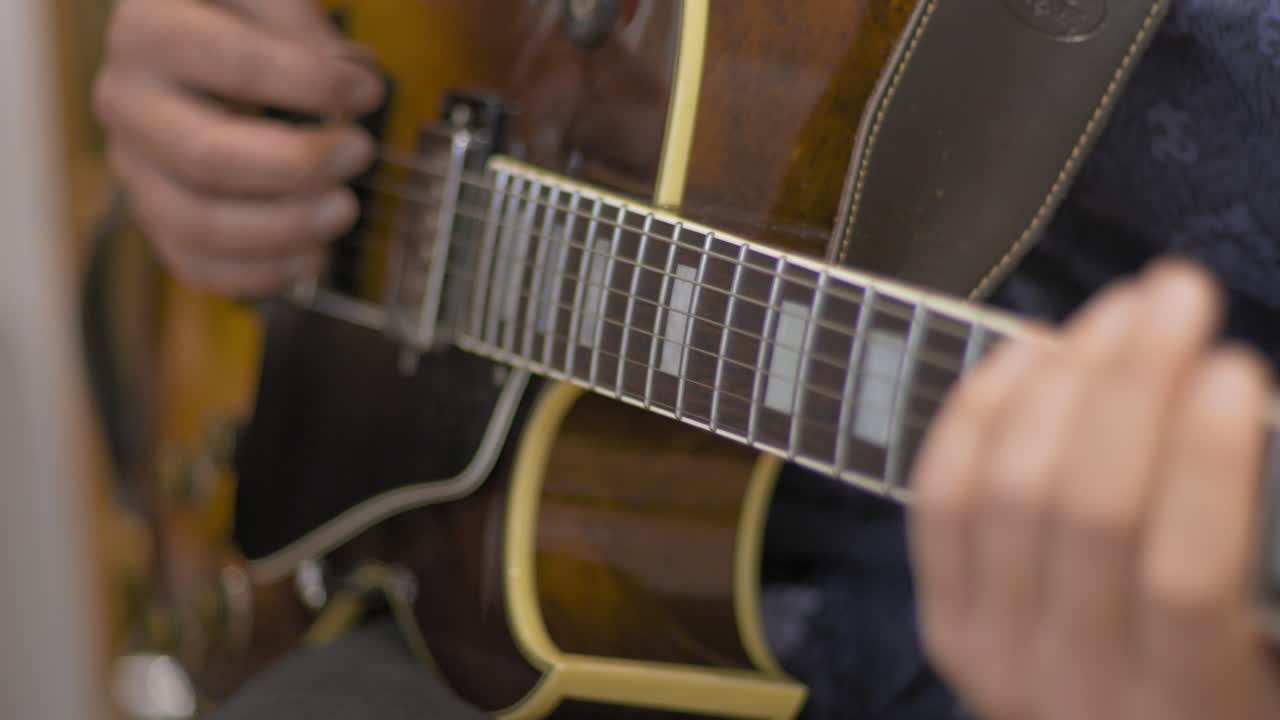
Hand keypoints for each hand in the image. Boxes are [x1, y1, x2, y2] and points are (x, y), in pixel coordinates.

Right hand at [93, 0, 384, 294]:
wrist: (194, 53)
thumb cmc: (238, 21)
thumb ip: (298, 22)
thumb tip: (347, 75)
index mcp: (150, 31)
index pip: (231, 62)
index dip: (309, 81)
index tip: (367, 89)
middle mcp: (127, 101)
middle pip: (206, 157)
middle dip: (298, 166)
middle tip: (359, 153)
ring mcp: (135, 166)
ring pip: (197, 223)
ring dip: (284, 228)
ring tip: (343, 210)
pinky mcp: (154, 216)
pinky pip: (194, 265)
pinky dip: (259, 273)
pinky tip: (311, 257)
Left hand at [908, 258, 1279, 718]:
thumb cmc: (1223, 699)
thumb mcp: (1274, 655)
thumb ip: (1262, 556)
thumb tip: (1243, 418)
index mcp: (1193, 713)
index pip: (1185, 578)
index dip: (1208, 463)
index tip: (1234, 366)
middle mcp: (1076, 691)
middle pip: (1088, 510)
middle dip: (1133, 384)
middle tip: (1176, 293)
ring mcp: (994, 655)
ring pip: (1009, 491)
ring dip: (1062, 382)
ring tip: (1115, 314)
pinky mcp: (944, 623)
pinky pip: (940, 501)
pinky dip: (978, 414)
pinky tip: (1028, 355)